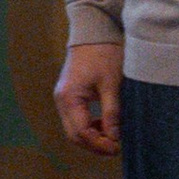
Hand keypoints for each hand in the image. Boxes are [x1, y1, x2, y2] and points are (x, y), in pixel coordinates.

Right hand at [55, 41, 123, 155]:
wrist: (94, 30)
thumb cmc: (103, 53)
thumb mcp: (111, 84)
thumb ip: (111, 113)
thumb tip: (114, 138)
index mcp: (69, 98)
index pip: (81, 132)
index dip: (99, 144)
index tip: (117, 148)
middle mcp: (61, 100)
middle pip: (74, 135)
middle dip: (94, 144)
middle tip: (115, 147)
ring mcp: (63, 98)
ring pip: (74, 129)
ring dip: (91, 137)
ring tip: (112, 136)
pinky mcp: (69, 95)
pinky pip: (76, 119)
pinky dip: (89, 126)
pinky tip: (104, 124)